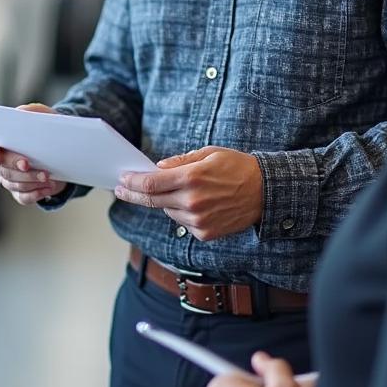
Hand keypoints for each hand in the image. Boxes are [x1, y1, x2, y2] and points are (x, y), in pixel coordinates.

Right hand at [0, 103, 65, 204]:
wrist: (62, 150)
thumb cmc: (46, 129)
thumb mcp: (41, 115)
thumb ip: (29, 112)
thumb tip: (21, 113)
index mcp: (0, 143)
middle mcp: (1, 163)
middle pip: (2, 169)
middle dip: (16, 167)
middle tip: (28, 164)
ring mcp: (10, 179)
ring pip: (14, 184)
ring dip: (30, 180)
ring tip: (47, 176)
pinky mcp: (22, 192)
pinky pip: (24, 197)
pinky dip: (35, 194)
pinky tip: (48, 187)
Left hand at [114, 146, 262, 239]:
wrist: (266, 192)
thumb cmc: (238, 167)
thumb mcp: (209, 153)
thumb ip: (180, 161)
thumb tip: (157, 168)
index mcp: (192, 178)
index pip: (151, 184)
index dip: (132, 182)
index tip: (121, 179)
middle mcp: (192, 201)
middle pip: (152, 201)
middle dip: (132, 194)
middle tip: (120, 189)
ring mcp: (198, 220)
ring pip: (167, 211)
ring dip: (164, 201)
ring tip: (176, 190)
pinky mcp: (205, 233)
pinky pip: (182, 222)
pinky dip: (181, 212)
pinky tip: (194, 203)